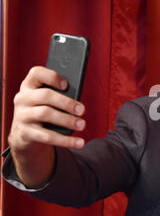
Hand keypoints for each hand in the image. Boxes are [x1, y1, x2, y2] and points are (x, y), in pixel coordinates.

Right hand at [7, 66, 86, 187]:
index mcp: (29, 86)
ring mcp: (22, 116)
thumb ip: (59, 96)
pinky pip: (47, 136)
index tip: (66, 85)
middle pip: (45, 95)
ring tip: (81, 124)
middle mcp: (23, 99)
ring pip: (46, 114)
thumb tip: (79, 103)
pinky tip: (79, 142)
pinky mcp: (25, 133)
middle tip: (82, 110)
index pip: (36, 73)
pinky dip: (66, 140)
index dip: (51, 77)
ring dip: (67, 120)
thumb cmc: (42, 111)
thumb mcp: (46, 101)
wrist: (24, 135)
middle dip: (66, 102)